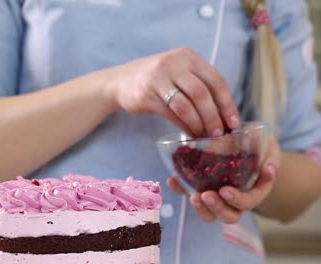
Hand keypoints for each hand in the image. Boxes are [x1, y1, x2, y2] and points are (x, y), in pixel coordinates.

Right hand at [106, 48, 239, 136]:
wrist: (121, 80)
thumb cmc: (157, 79)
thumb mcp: (179, 72)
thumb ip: (200, 85)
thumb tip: (224, 116)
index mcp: (188, 57)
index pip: (215, 80)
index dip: (227, 103)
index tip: (234, 123)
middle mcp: (174, 64)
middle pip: (202, 93)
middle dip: (214, 116)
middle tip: (219, 133)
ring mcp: (158, 78)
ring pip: (186, 105)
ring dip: (198, 123)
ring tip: (205, 136)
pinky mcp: (146, 95)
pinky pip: (171, 114)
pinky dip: (183, 126)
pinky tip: (189, 134)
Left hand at [167, 135, 280, 223]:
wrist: (240, 140)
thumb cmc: (257, 145)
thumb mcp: (268, 146)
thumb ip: (271, 156)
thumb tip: (269, 168)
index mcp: (254, 191)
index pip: (249, 202)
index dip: (238, 199)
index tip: (225, 190)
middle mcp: (235, 198)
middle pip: (229, 215)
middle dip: (217, 208)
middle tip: (206, 195)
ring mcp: (217, 195)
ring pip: (209, 213)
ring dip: (200, 208)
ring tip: (192, 196)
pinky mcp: (200, 187)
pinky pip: (189, 193)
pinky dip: (180, 189)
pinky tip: (172, 179)